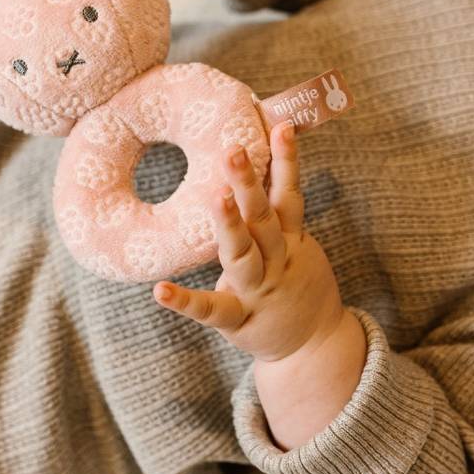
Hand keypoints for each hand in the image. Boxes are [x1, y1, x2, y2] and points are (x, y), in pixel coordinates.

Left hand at [153, 121, 346, 362]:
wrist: (313, 346)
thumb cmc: (294, 285)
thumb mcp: (298, 247)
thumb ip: (280, 213)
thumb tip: (263, 162)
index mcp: (290, 240)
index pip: (289, 195)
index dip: (286, 162)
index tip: (279, 127)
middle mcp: (276, 261)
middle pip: (265, 218)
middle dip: (250, 184)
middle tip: (233, 149)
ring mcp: (258, 291)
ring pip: (244, 255)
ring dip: (230, 226)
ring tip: (215, 196)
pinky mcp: (238, 320)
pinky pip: (211, 309)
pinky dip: (186, 301)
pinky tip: (160, 291)